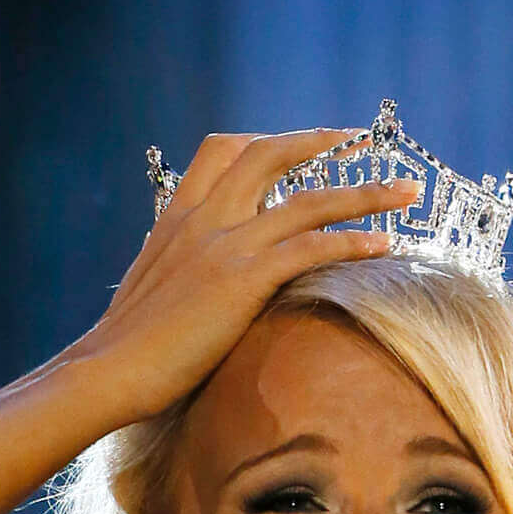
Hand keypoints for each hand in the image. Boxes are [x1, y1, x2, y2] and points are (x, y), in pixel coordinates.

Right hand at [70, 128, 419, 422]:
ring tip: (406, 192)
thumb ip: (177, 280)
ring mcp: (224, 245)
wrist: (106, 372)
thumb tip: (193, 299)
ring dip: (363, 193)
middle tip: (360, 140)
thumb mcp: (149, 299)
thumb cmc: (123, 354)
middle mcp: (203, 219)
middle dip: (320, 142)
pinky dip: (353, 242)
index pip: (223, 152)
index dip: (265, 143)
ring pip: (307, 200)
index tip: (298, 145)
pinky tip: (385, 245)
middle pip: (269, 155)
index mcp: (177, 219)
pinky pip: (311, 247)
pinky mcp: (242, 279)